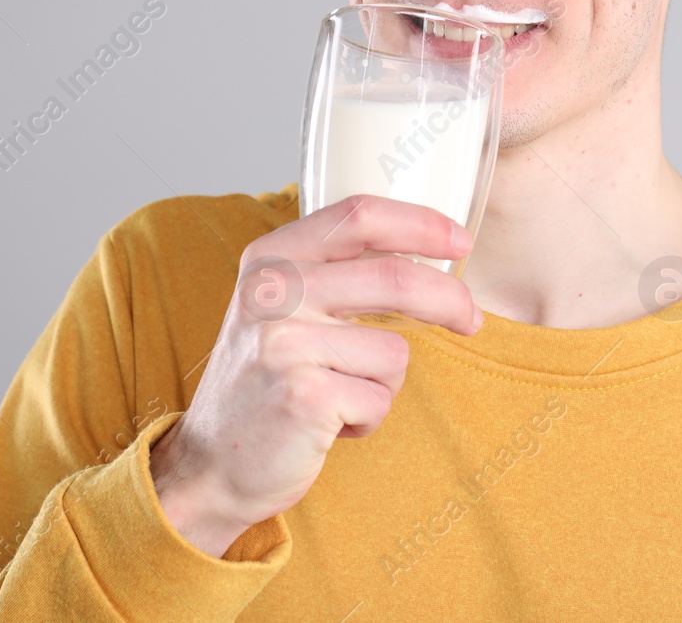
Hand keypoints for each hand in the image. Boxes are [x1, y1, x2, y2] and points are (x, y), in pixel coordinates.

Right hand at [148, 194, 481, 556]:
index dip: (420, 223)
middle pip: (393, 277)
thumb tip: (426, 248)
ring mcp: (284, 343)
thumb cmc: (264, 383)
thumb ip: (332, 271)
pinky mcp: (303, 396)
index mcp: (271, 259)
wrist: (210, 465)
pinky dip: (367, 418)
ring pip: (393, 351)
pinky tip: (327, 424)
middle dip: (449, 301)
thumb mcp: (280, 307)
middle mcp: (272, 292)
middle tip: (471, 320)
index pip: (359, 216)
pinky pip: (380, 398)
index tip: (460, 242)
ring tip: (337, 396)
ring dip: (383, 383)